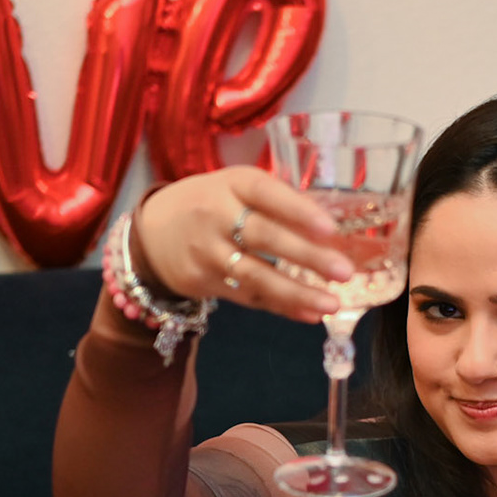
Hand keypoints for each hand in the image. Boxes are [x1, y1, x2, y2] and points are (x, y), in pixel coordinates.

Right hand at [132, 167, 352, 322]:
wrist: (152, 231)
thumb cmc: (211, 204)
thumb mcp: (236, 188)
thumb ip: (276, 203)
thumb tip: (330, 230)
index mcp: (232, 183)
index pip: (266, 193)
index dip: (297, 210)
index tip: (329, 228)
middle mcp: (216, 215)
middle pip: (264, 237)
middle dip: (306, 256)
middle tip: (344, 271)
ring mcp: (206, 251)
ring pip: (256, 275)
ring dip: (296, 292)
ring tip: (331, 304)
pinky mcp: (201, 281)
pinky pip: (247, 296)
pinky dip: (280, 306)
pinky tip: (308, 314)